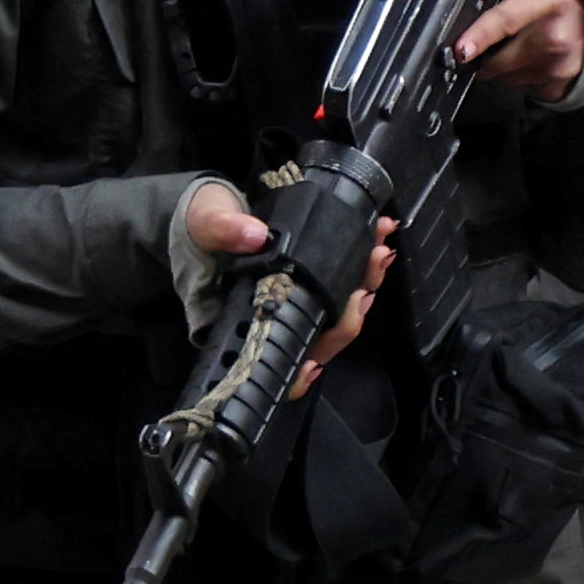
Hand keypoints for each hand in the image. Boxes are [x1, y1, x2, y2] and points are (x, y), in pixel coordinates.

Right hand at [170, 177, 394, 377]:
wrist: (215, 206)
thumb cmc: (203, 225)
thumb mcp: (207, 222)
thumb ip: (224, 230)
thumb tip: (254, 236)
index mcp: (245, 320)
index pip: (273, 364)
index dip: (296, 376)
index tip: (314, 364)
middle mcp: (276, 320)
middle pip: (318, 341)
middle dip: (349, 318)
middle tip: (365, 287)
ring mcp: (299, 303)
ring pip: (338, 315)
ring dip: (365, 286)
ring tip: (380, 254)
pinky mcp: (316, 281)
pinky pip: (345, 286)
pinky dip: (364, 267)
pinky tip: (378, 242)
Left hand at [452, 0, 583, 104]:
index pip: (508, 20)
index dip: (481, 35)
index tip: (462, 50)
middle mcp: (556, 38)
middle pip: (497, 59)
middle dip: (485, 52)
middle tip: (491, 35)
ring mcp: (561, 67)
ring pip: (506, 76)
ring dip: (503, 63)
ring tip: (522, 40)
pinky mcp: (561, 87)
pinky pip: (523, 87)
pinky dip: (521, 75)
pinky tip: (535, 56)